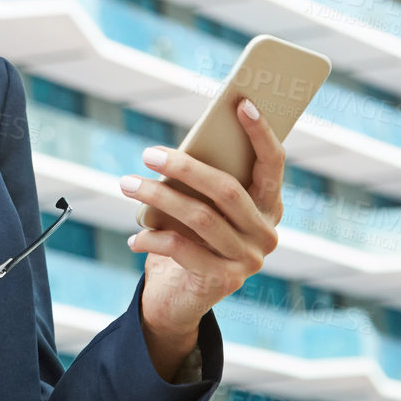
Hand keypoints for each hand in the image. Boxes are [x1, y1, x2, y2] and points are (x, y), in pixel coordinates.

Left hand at [118, 99, 283, 356]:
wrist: (181, 298)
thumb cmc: (190, 238)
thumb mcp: (200, 206)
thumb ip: (203, 181)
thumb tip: (181, 148)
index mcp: (269, 205)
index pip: (273, 163)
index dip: (260, 132)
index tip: (241, 102)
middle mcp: (267, 232)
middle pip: (226, 189)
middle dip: (183, 167)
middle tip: (147, 153)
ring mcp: (249, 259)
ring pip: (200, 217)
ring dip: (157, 197)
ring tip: (127, 184)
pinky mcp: (225, 281)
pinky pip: (182, 248)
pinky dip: (152, 238)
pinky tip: (134, 236)